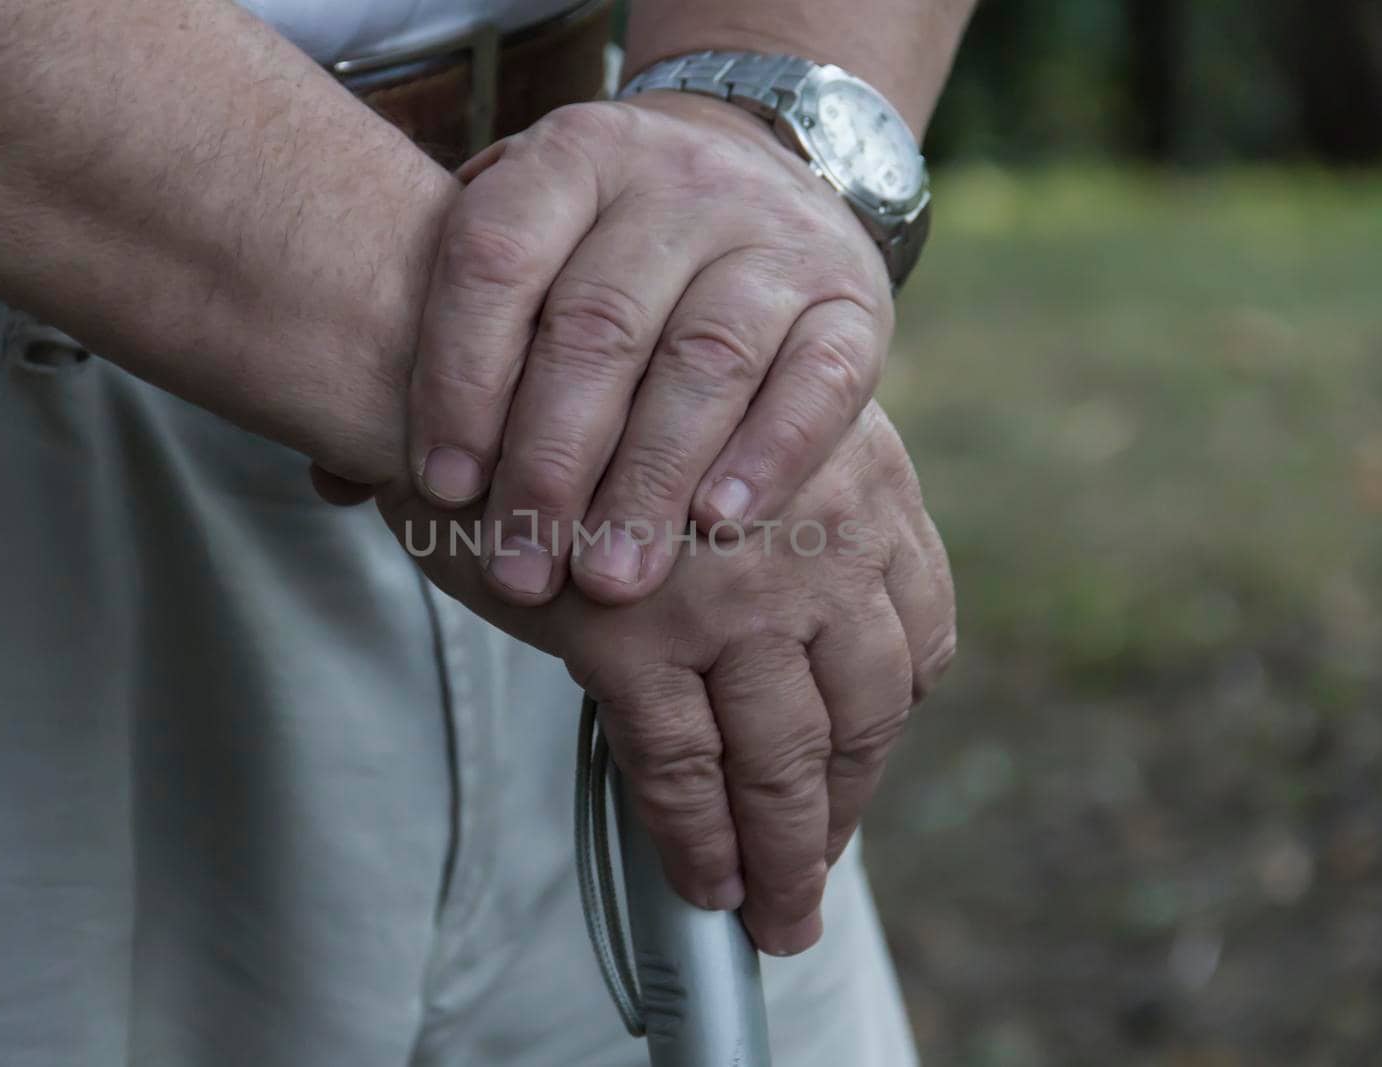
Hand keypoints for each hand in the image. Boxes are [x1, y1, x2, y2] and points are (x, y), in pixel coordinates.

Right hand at [374, 402, 954, 954]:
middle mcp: (819, 537)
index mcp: (860, 475)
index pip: (917, 626)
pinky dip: (696, 841)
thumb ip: (787, 502)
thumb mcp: (730, 417)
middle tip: (814, 872)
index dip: (892, 713)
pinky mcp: (636, 636)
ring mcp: (733, 594)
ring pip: (781, 758)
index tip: (860, 759)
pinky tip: (704, 884)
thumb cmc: (587, 395)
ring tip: (775, 912)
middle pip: (862, 710)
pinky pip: (681, 768)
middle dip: (840, 806)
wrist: (464, 360)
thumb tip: (801, 620)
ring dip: (783, 853)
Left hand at [406, 92, 893, 607]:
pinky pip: (818, 380)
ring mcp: (770, 238)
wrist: (757, 174)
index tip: (443, 487)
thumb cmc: (605, 252)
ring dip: (650, 481)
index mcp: (568, 159)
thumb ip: (444, 354)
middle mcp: (674, 184)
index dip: (460, 376)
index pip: (496, 257)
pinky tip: (720, 523)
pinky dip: (769, 456)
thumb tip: (345, 478)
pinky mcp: (851, 298)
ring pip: (706, 361)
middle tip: (521, 567)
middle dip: (551, 462)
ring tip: (608, 578)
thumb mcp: (524, 258)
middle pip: (598, 324)